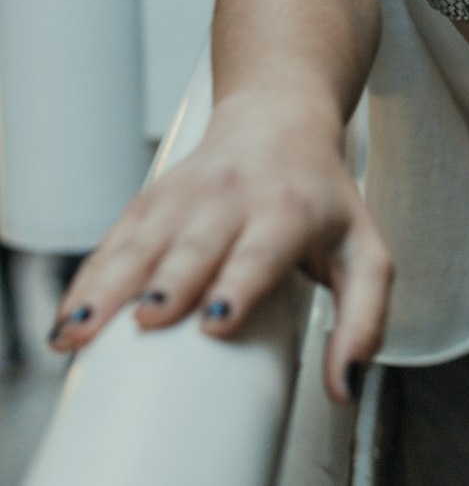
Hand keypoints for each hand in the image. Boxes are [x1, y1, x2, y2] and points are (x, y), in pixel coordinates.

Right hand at [48, 90, 392, 404]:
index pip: (261, 250)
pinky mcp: (152, 199)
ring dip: (110, 283)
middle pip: (195, 245)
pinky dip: (89, 277)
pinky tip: (70, 314)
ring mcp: (186, 196)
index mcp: (288, 211)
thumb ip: (364, 317)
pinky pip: (115, 240)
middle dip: (169, 282)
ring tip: (83, 325)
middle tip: (150, 317)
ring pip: (143, 242)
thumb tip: (347, 384)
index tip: (217, 317)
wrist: (279, 118)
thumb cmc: (321, 193)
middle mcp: (233, 198)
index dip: (238, 282)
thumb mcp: (362, 250)